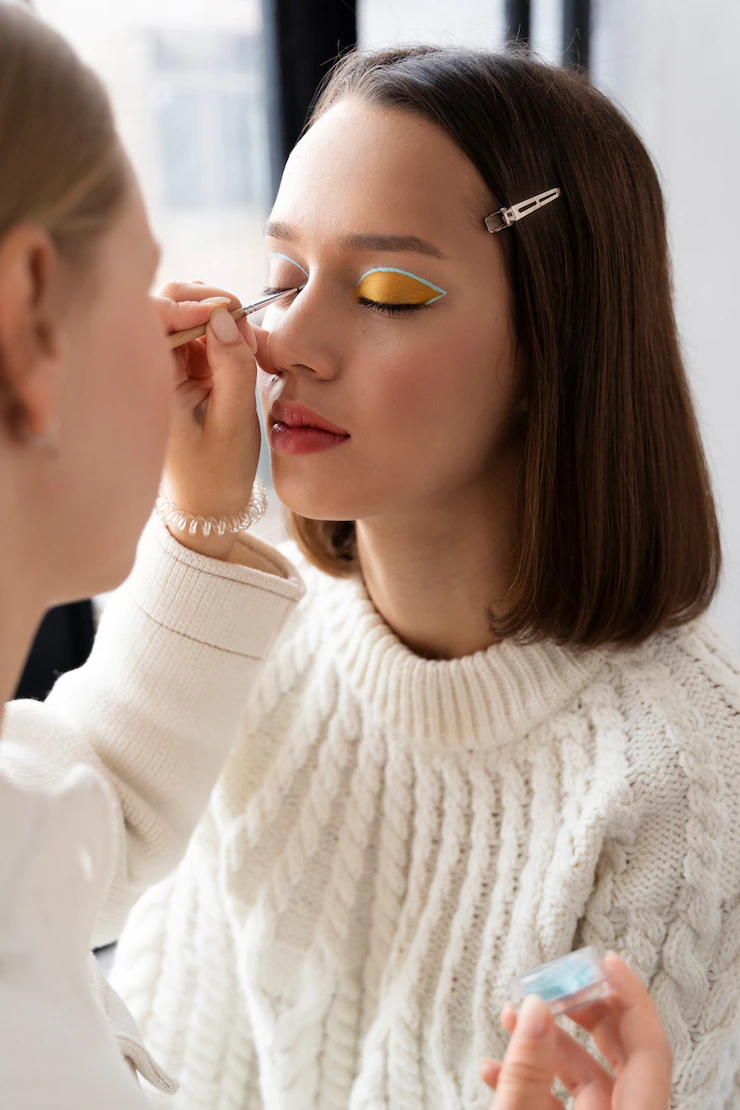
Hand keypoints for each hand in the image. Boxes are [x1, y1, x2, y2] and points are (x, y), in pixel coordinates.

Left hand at [153, 280, 261, 559]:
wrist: (210, 509)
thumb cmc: (218, 474)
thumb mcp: (234, 422)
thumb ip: (233, 366)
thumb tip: (224, 314)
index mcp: (150, 384)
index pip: (152, 316)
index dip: (188, 303)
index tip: (226, 309)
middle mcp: (152, 371)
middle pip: (168, 307)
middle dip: (207, 305)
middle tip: (243, 319)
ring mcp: (168, 371)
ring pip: (189, 319)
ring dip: (220, 320)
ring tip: (248, 341)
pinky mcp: (185, 375)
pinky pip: (201, 339)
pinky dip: (224, 337)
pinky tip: (243, 350)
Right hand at [480, 952, 671, 1109]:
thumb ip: (527, 1072)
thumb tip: (535, 1008)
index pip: (649, 1049)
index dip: (631, 998)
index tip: (606, 961)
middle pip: (620, 1056)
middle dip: (585, 1011)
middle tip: (558, 981)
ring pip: (586, 1078)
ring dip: (546, 1044)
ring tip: (511, 1017)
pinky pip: (562, 1102)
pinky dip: (532, 1080)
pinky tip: (493, 1069)